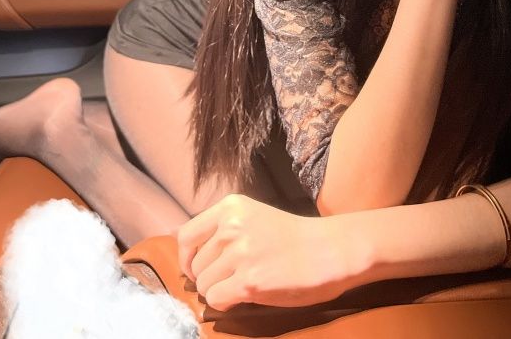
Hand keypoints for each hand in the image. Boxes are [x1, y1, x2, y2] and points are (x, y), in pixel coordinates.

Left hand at [177, 193, 356, 311]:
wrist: (329, 250)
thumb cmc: (293, 237)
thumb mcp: (253, 216)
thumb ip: (222, 227)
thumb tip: (181, 241)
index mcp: (231, 207)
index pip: (186, 235)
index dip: (187, 257)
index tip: (197, 267)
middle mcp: (231, 227)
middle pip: (195, 265)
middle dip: (209, 277)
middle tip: (232, 278)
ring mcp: (240, 254)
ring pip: (204, 285)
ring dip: (219, 290)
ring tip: (243, 284)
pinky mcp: (249, 281)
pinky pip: (216, 299)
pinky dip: (225, 303)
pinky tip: (245, 296)